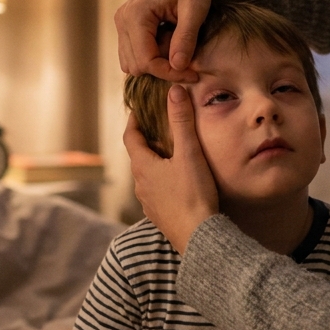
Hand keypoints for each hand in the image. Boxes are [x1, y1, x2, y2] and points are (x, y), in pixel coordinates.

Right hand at [114, 0, 216, 81]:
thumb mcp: (196, 8)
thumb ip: (186, 37)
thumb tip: (177, 66)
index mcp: (136, 14)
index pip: (146, 61)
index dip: (170, 73)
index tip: (194, 74)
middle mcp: (122, 19)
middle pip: (136, 66)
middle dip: (164, 70)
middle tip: (190, 62)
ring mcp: (121, 22)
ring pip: (133, 63)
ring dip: (158, 64)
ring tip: (180, 50)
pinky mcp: (126, 25)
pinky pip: (134, 53)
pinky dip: (153, 57)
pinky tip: (172, 45)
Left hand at [123, 86, 217, 253]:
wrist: (198, 237)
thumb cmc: (193, 194)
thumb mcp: (189, 153)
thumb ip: (181, 121)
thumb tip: (174, 91)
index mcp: (142, 166)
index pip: (131, 137)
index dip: (133, 121)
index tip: (138, 109)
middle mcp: (140, 185)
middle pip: (138, 157)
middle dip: (147, 140)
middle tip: (158, 127)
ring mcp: (149, 203)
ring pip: (147, 176)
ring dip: (155, 162)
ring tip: (171, 153)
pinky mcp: (160, 216)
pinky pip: (157, 192)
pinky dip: (163, 180)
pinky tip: (178, 183)